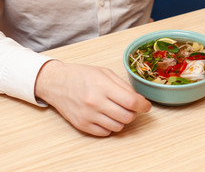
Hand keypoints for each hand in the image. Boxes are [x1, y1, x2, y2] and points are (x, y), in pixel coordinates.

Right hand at [35, 60, 151, 136]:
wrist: (56, 82)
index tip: (146, 106)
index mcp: (103, 86)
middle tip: (131, 107)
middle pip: (127, 116)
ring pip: (118, 127)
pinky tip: (106, 116)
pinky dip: (110, 126)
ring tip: (117, 110)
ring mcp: (88, 115)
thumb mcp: (105, 73)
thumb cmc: (82, 75)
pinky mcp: (82, 125)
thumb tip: (140, 99)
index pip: (132, 101)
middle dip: (134, 113)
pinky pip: (105, 133)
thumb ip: (124, 86)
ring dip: (122, 120)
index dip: (144, 105)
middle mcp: (95, 102)